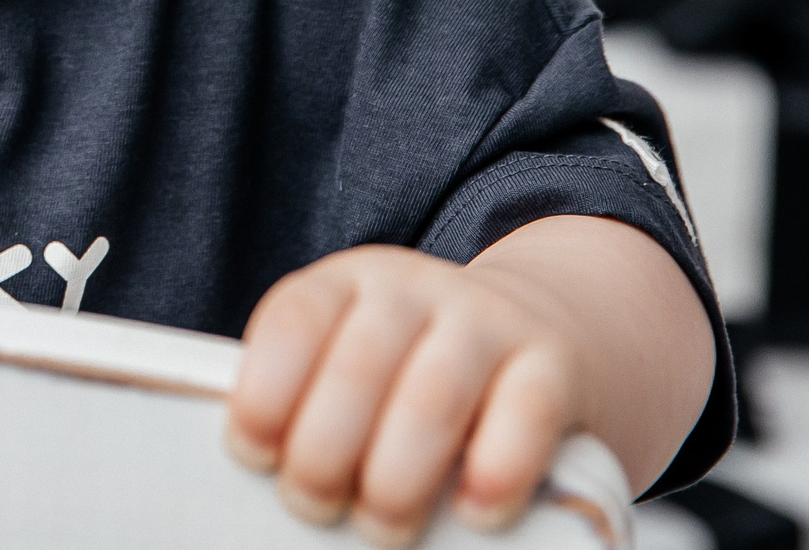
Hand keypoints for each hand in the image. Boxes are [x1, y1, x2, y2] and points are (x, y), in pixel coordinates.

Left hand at [223, 244, 580, 547]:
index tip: (255, 455)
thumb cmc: (410, 371)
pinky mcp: (553, 363)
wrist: (534, 328)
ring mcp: (487, 320)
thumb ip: (310, 402)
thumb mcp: (351, 361)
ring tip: (382, 525)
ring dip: (396, 476)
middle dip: (324, 452)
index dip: (265, 393)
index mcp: (345, 283)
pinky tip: (473, 510)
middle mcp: (412, 290)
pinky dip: (496, 470)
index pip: (295, 321)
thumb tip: (265, 477)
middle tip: (315, 504)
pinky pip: (527, 413)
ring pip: (433, 395)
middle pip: (358, 367)